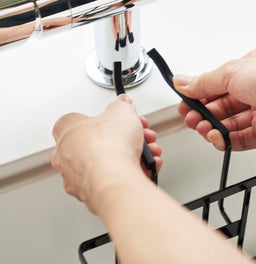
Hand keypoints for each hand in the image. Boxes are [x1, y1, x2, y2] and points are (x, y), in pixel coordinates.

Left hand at [51, 94, 161, 213]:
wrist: (115, 180)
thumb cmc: (107, 148)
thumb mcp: (121, 112)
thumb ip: (121, 105)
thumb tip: (123, 103)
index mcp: (66, 132)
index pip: (83, 120)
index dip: (106, 118)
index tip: (120, 118)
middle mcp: (67, 157)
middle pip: (99, 142)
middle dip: (124, 138)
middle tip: (137, 135)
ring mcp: (78, 178)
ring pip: (108, 163)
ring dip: (132, 155)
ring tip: (146, 152)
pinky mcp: (93, 195)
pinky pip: (114, 180)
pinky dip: (131, 173)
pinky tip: (145, 167)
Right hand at [173, 47, 255, 150]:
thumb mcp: (232, 72)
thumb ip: (204, 81)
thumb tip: (183, 83)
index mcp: (250, 69)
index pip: (217, 83)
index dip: (199, 93)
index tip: (185, 101)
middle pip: (221, 105)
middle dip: (202, 112)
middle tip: (190, 117)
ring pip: (228, 123)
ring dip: (212, 127)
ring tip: (202, 128)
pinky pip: (240, 138)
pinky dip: (226, 140)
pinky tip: (217, 138)